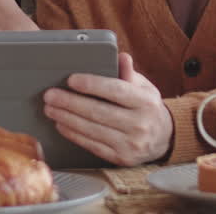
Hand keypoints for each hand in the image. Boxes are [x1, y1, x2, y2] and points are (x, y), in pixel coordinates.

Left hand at [41, 52, 172, 165]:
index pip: (116, 91)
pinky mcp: (121, 158)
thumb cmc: (148, 107)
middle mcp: (140, 125)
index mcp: (146, 103)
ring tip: (50, 109)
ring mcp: (131, 144)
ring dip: (66, 119)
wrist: (165, 138)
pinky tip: (61, 125)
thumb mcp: (145, 87)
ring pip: (92, 130)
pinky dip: (74, 134)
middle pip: (98, 112)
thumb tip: (121, 57)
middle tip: (50, 95)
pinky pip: (92, 145)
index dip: (92, 85)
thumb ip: (129, 73)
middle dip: (70, 103)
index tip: (71, 79)